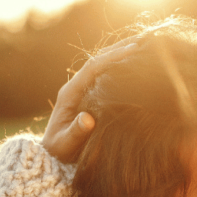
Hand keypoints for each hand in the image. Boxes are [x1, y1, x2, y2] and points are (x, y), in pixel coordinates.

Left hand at [42, 38, 138, 162]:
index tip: (133, 49)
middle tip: (144, 41)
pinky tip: (135, 66)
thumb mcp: (66, 145)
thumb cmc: (59, 152)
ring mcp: (81, 90)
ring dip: (120, 55)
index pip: (93, 68)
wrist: (51, 156)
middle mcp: (75, 87)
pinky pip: (104, 76)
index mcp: (69, 93)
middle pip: (98, 60)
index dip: (113, 57)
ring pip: (102, 65)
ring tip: (143, 48)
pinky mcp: (88, 96)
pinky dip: (119, 67)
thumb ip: (76, 132)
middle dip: (120, 49)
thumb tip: (88, 119)